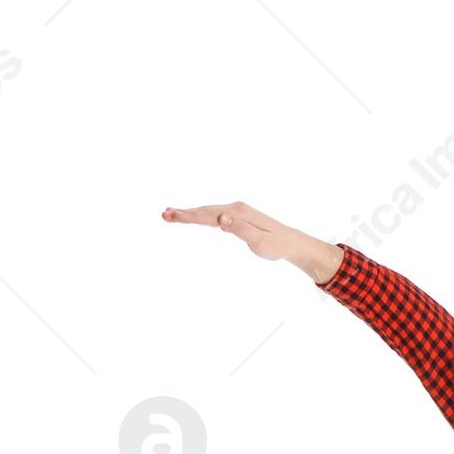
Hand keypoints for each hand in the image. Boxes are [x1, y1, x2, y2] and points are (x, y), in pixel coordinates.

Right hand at [162, 201, 342, 282]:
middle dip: (183, 213)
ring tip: (169, 214)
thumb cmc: (276, 245)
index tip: (173, 216)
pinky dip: (199, 215)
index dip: (189, 216)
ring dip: (188, 213)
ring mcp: (234, 211)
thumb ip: (240, 230)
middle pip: (204, 210)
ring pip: (207, 211)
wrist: (290, 241)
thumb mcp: (260, 242)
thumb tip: (222, 218)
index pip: (209, 215)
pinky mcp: (235, 216)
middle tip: (163, 215)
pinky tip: (190, 216)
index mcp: (238, 213)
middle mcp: (235, 208)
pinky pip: (213, 214)